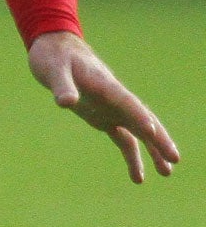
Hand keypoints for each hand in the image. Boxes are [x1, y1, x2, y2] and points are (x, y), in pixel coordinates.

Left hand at [27, 30, 179, 183]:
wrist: (55, 49)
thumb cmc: (54, 57)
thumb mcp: (53, 70)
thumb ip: (61, 86)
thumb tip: (66, 103)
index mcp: (105, 85)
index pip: (126, 102)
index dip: (138, 115)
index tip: (151, 131)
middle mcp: (114, 98)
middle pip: (142, 119)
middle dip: (158, 138)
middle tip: (174, 159)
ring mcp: (111, 108)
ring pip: (138, 132)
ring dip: (152, 150)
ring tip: (166, 173)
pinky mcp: (104, 117)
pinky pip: (123, 137)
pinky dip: (132, 155)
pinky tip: (139, 176)